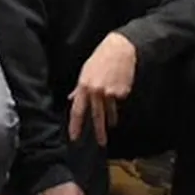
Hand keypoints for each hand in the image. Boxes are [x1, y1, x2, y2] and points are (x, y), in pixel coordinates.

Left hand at [69, 31, 136, 145]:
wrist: (119, 50)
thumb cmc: (99, 60)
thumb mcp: (85, 72)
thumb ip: (79, 88)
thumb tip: (71, 98)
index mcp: (83, 85)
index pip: (77, 109)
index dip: (75, 124)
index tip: (74, 137)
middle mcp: (95, 90)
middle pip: (95, 116)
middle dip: (98, 131)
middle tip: (100, 143)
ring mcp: (110, 92)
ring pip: (110, 112)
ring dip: (110, 119)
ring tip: (111, 124)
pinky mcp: (122, 93)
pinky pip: (119, 100)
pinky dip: (118, 98)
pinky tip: (119, 87)